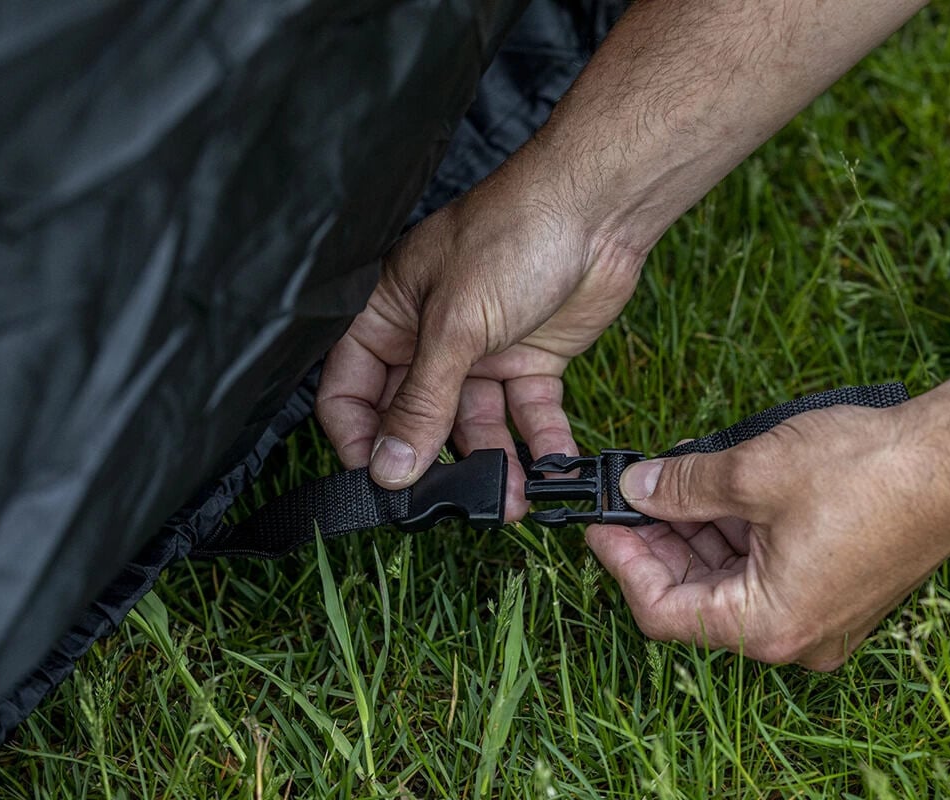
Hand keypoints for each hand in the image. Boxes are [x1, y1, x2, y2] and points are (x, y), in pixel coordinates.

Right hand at [315, 160, 644, 518]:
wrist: (599, 207)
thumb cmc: (513, 234)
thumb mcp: (454, 324)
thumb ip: (421, 401)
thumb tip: (389, 466)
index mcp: (388, 315)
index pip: (350, 391)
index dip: (359, 440)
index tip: (379, 484)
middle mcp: (429, 338)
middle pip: (414, 418)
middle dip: (432, 462)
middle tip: (450, 503)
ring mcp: (481, 352)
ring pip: (475, 425)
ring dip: (493, 463)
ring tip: (510, 499)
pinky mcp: (531, 361)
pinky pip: (527, 415)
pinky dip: (541, 443)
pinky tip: (553, 467)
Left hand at [585, 401, 949, 669]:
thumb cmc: (867, 471)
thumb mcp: (752, 471)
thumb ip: (682, 488)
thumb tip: (637, 490)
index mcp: (768, 626)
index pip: (664, 613)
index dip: (623, 563)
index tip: (599, 523)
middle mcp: (794, 638)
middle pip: (697, 600)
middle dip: (658, 544)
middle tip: (630, 496)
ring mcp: (820, 618)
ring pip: (731, 583)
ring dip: (697, 535)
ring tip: (673, 482)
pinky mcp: (837, 591)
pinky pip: (767, 573)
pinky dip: (737, 536)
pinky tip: (719, 491)